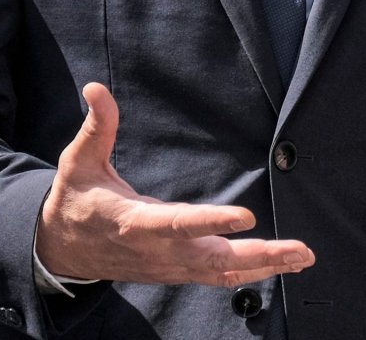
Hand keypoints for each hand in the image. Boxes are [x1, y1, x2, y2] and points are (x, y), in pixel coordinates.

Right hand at [35, 82, 314, 284]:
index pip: (179, 224)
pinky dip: (253, 273)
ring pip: (223, 272)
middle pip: (214, 259)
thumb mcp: (79, 162)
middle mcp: (159, 251)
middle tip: (299, 248)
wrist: (61, 251)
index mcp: (136, 223)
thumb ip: (96, 127)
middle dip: (259, 254)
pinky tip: (283, 265)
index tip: (246, 217)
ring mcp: (170, 266)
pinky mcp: (177, 272)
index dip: (212, 221)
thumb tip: (95, 89)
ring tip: (304, 256)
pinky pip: (219, 278)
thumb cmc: (76, 200)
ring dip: (266, 265)